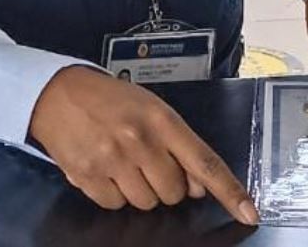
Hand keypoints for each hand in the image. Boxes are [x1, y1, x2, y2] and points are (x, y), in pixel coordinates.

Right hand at [28, 66, 256, 223]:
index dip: (229, 191)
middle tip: (149, 162)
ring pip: (146, 203)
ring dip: (140, 190)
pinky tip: (106, 169)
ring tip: (124, 162)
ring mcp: (112, 161)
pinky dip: (114, 195)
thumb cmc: (111, 99)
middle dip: (168, 184)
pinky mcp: (87, 177)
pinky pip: (115, 206)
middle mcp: (140, 142)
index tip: (250, 212)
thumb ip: (179, 146)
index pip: (205, 163)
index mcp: (163, 121)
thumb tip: (200, 186)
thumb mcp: (152, 109)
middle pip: (174, 193)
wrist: (57, 94)